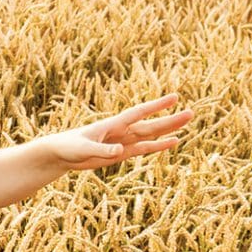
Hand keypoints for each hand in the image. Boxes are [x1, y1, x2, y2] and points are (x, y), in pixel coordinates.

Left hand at [51, 93, 193, 170]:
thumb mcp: (83, 150)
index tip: (174, 98)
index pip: (138, 113)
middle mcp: (121, 131)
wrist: (60, 154)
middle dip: (169, 120)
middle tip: (191, 113)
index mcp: (112, 125)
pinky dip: (158, 146)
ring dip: (167, 130)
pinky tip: (173, 143)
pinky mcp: (121, 153)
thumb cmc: (68, 147)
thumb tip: (121, 151)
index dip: (156, 106)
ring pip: (150, 135)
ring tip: (187, 124)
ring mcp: (122, 142)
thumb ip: (102, 150)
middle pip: (150, 124)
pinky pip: (143, 149)